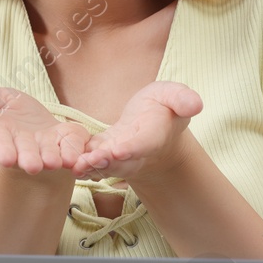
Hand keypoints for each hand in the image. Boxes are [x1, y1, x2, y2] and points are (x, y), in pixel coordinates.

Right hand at [0, 84, 89, 178]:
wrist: (24, 116)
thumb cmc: (1, 107)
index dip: (2, 150)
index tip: (7, 159)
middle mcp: (21, 147)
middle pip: (25, 153)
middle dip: (29, 158)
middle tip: (33, 166)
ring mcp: (43, 147)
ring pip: (47, 153)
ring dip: (51, 157)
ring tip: (55, 162)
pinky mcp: (62, 141)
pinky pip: (69, 144)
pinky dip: (73, 149)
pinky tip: (75, 155)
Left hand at [72, 81, 202, 181]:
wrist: (155, 127)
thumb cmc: (165, 107)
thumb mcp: (174, 95)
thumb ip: (182, 98)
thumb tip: (196, 103)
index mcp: (154, 134)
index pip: (144, 143)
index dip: (132, 148)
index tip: (119, 150)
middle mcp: (136, 151)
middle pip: (122, 161)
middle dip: (106, 162)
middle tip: (90, 161)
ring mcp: (119, 156)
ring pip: (105, 165)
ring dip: (90, 167)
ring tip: (75, 166)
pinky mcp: (104, 153)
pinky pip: (92, 162)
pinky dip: (81, 164)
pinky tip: (66, 162)